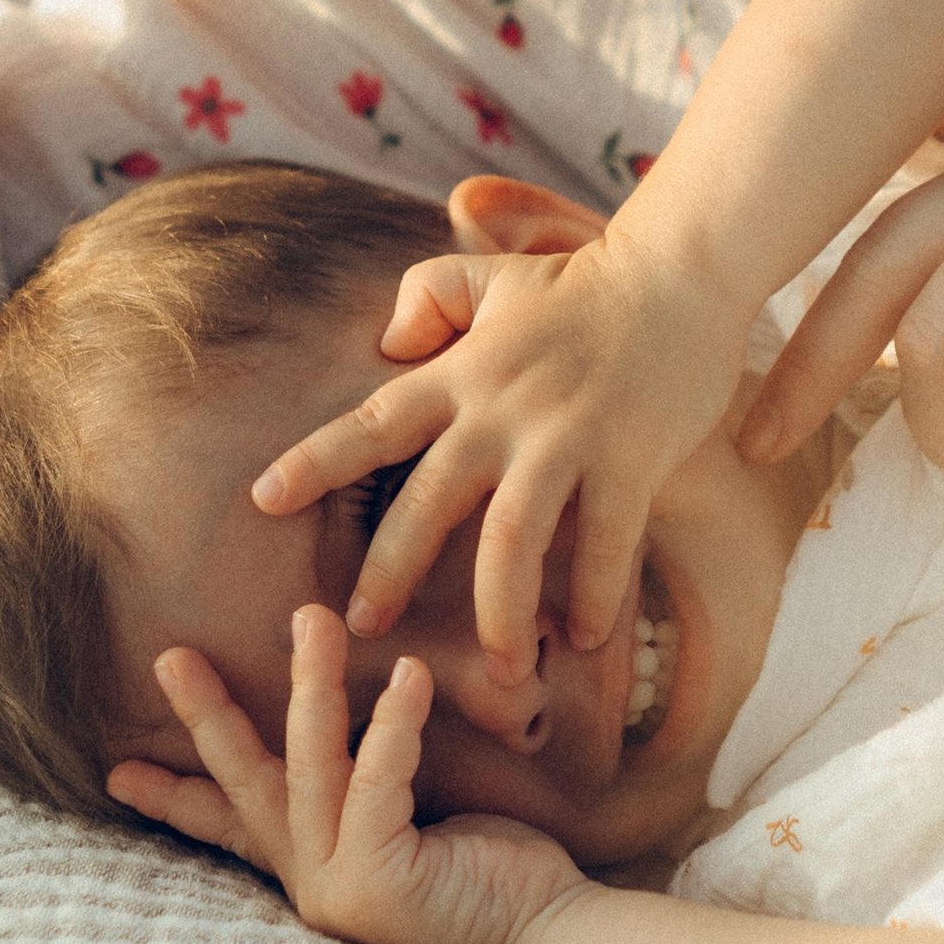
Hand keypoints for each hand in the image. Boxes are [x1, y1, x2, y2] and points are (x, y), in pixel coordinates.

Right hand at [107, 610, 584, 943]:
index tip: (116, 775)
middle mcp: (313, 880)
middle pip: (248, 784)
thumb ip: (372, 784)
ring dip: (310, 686)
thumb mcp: (412, 822)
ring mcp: (340, 885)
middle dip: (207, 719)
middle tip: (168, 657)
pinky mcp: (380, 878)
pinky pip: (379, 780)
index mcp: (314, 867)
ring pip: (312, 766)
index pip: (232, 827)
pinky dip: (392, 724)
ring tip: (310, 616)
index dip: (174, 799)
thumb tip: (356, 720)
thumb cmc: (495, 876)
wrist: (550, 938)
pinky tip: (408, 674)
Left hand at [252, 228, 748, 679]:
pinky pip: (604, 545)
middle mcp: (503, 411)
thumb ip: (431, 296)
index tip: (262, 500)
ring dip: (499, 613)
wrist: (680, 273)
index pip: (375, 421)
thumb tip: (387, 341)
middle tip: (360, 627)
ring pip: (512, 540)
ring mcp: (566, 437)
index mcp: (465, 374)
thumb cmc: (585, 284)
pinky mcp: (630, 460)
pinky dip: (593, 597)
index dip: (315, 461)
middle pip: (430, 502)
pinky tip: (582, 636)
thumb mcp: (495, 276)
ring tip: (499, 669)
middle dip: (390, 570)